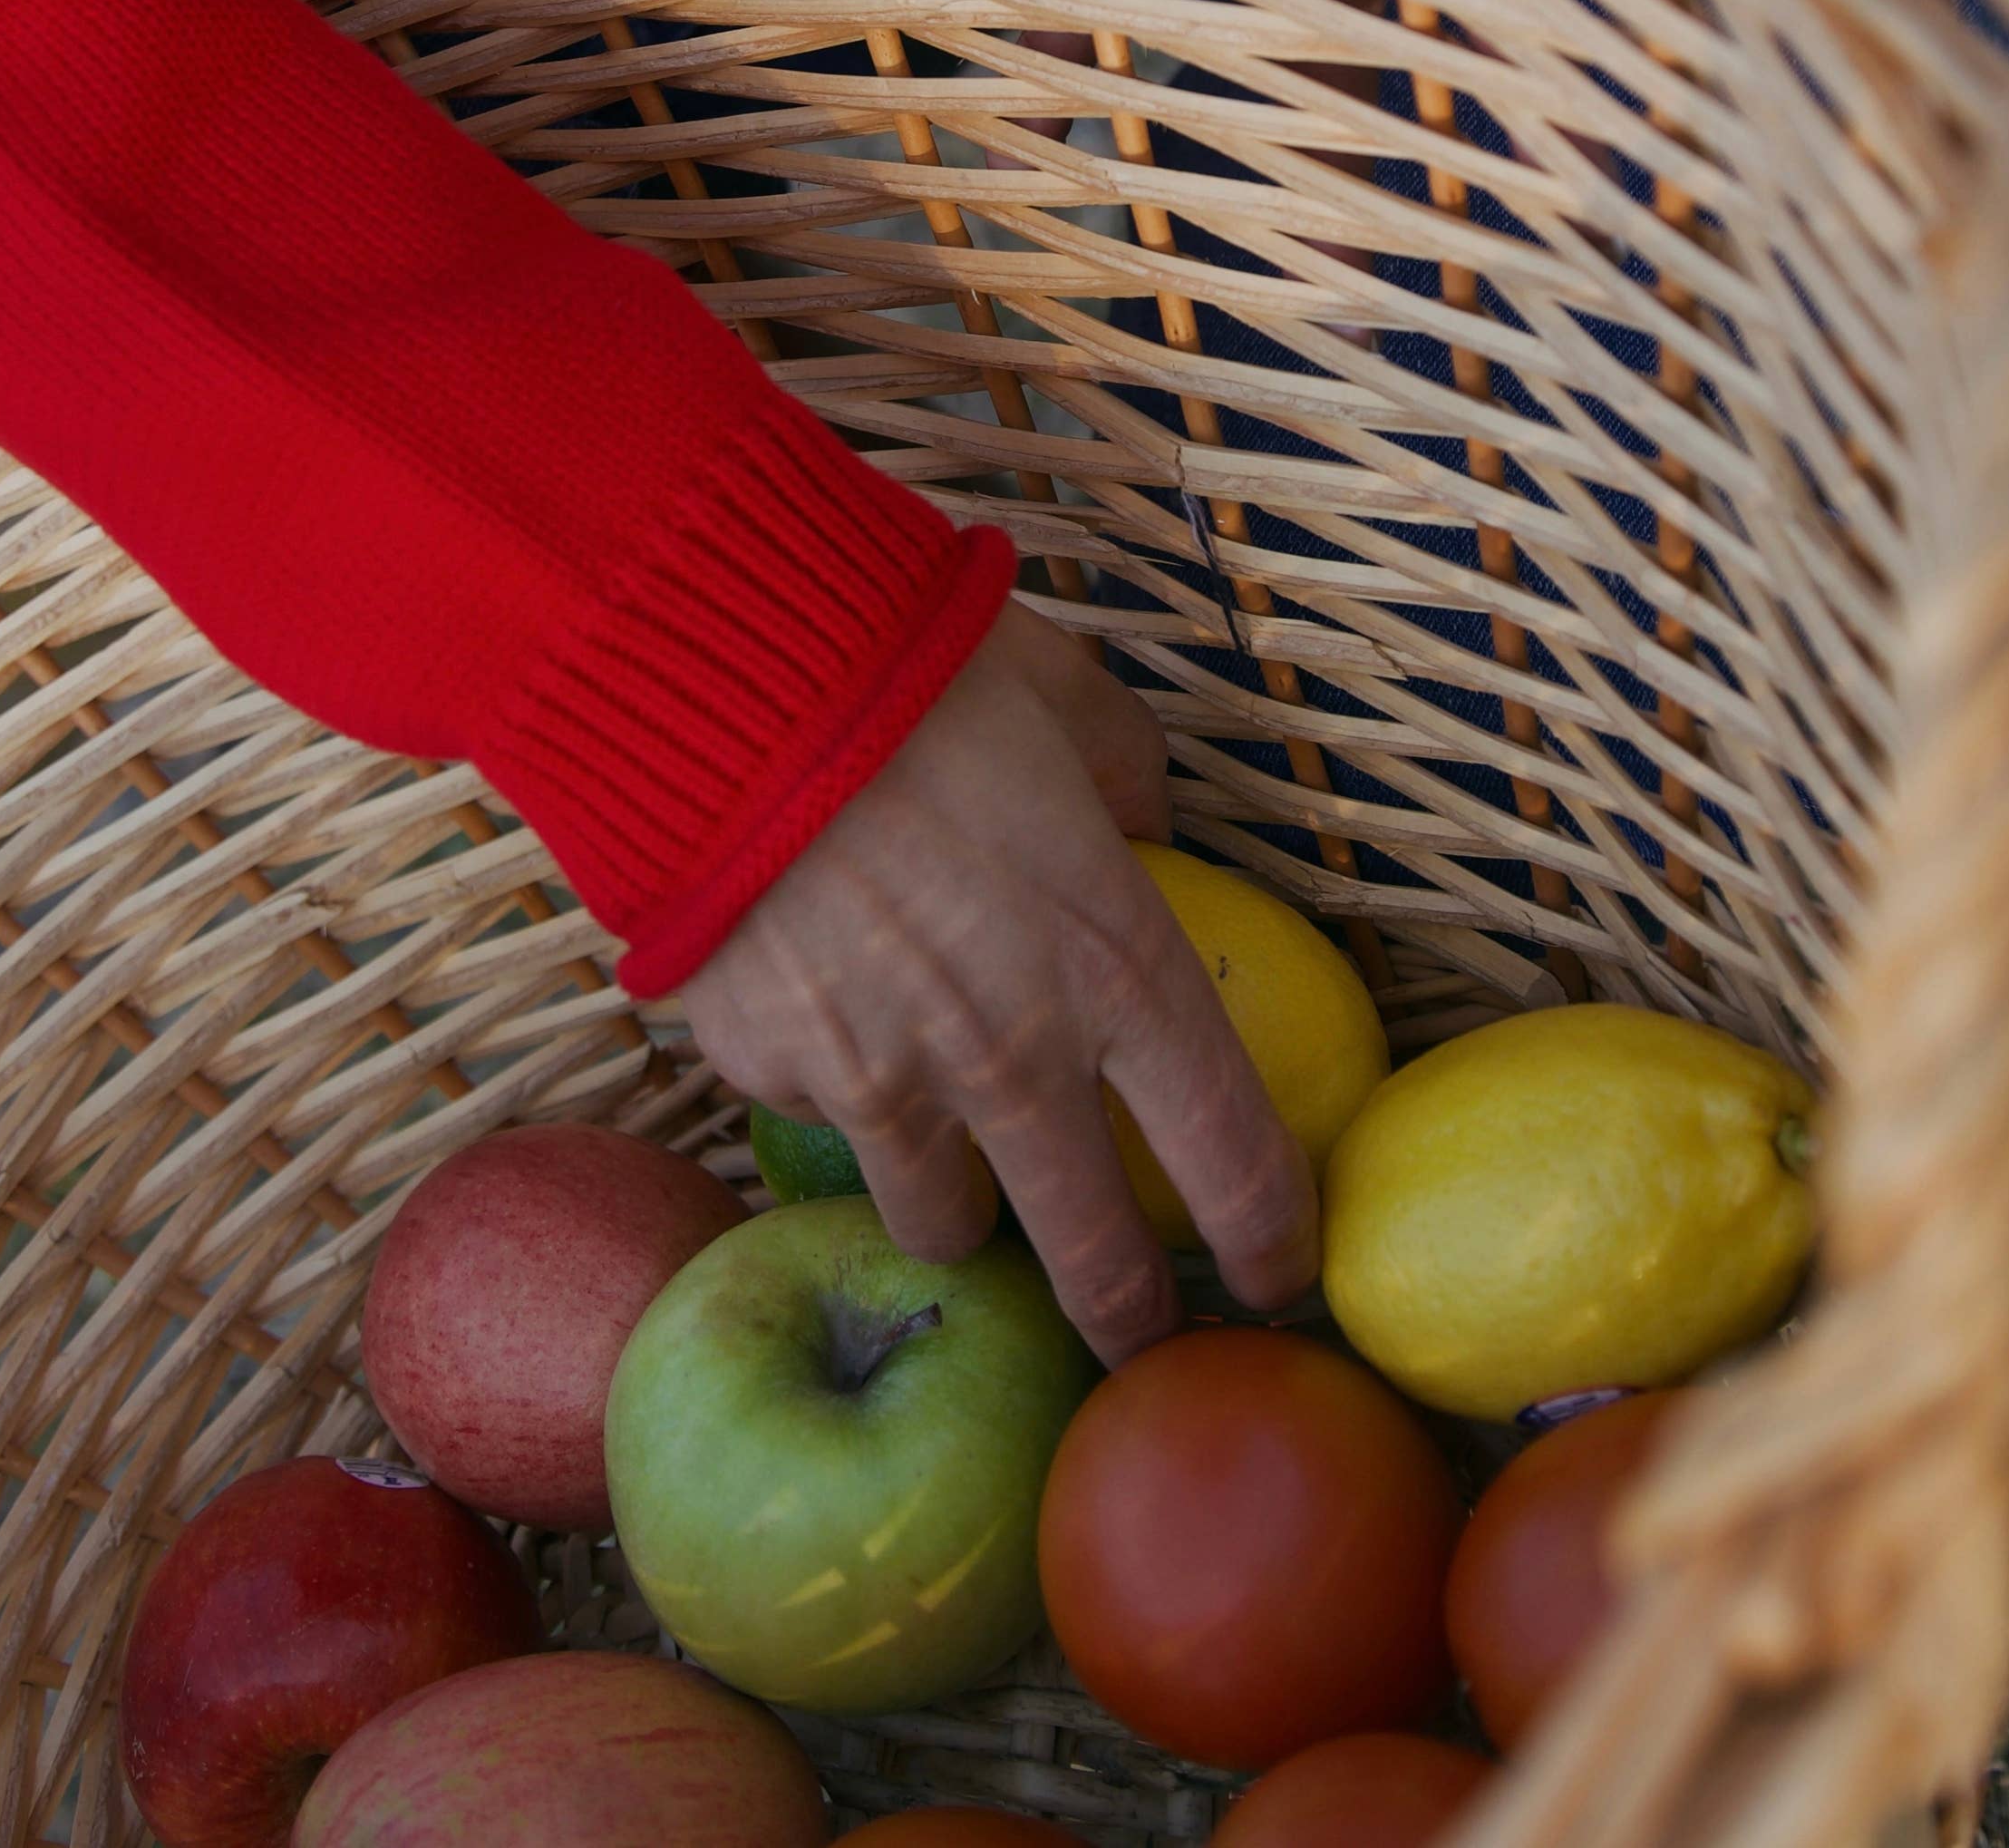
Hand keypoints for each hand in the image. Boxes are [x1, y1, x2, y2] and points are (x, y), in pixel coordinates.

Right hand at [675, 604, 1318, 1362]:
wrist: (732, 676)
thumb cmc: (921, 673)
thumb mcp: (1071, 705)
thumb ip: (1125, 783)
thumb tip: (1139, 827)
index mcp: (1117, 964)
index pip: (1231, 1154)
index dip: (1269, 1239)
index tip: (1276, 1274)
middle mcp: (1014, 1054)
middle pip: (1094, 1260)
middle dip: (1125, 1317)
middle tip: (1132, 1335)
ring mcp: (885, 1079)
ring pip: (942, 1225)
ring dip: (957, 1206)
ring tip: (952, 1165)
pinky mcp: (776, 1072)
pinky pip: (817, 1114)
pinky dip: (830, 1083)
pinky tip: (819, 1002)